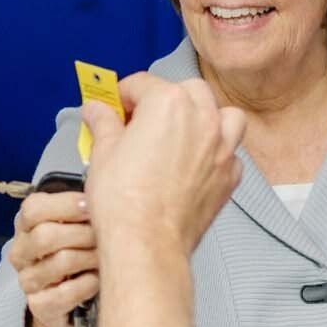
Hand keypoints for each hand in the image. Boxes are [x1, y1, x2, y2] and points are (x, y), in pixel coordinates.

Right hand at [7, 189, 98, 326]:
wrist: (64, 300)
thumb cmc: (75, 252)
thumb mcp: (72, 226)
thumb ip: (81, 208)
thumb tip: (107, 192)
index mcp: (25, 225)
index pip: (33, 209)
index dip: (65, 205)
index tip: (92, 207)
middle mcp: (20, 252)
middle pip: (46, 236)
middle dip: (83, 234)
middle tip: (104, 236)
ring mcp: (27, 280)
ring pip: (60, 262)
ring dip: (90, 258)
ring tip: (106, 257)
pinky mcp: (38, 305)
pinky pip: (66, 293)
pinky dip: (88, 284)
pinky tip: (98, 280)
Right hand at [81, 73, 245, 257]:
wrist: (146, 243)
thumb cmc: (124, 201)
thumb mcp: (101, 152)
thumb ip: (102, 122)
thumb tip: (96, 110)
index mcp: (168, 104)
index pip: (142, 83)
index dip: (121, 94)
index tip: (112, 107)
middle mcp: (202, 119)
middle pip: (187, 90)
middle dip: (164, 99)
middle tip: (140, 120)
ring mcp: (222, 148)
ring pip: (223, 115)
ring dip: (204, 116)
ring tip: (182, 131)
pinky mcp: (229, 177)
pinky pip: (230, 152)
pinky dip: (215, 152)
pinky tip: (194, 163)